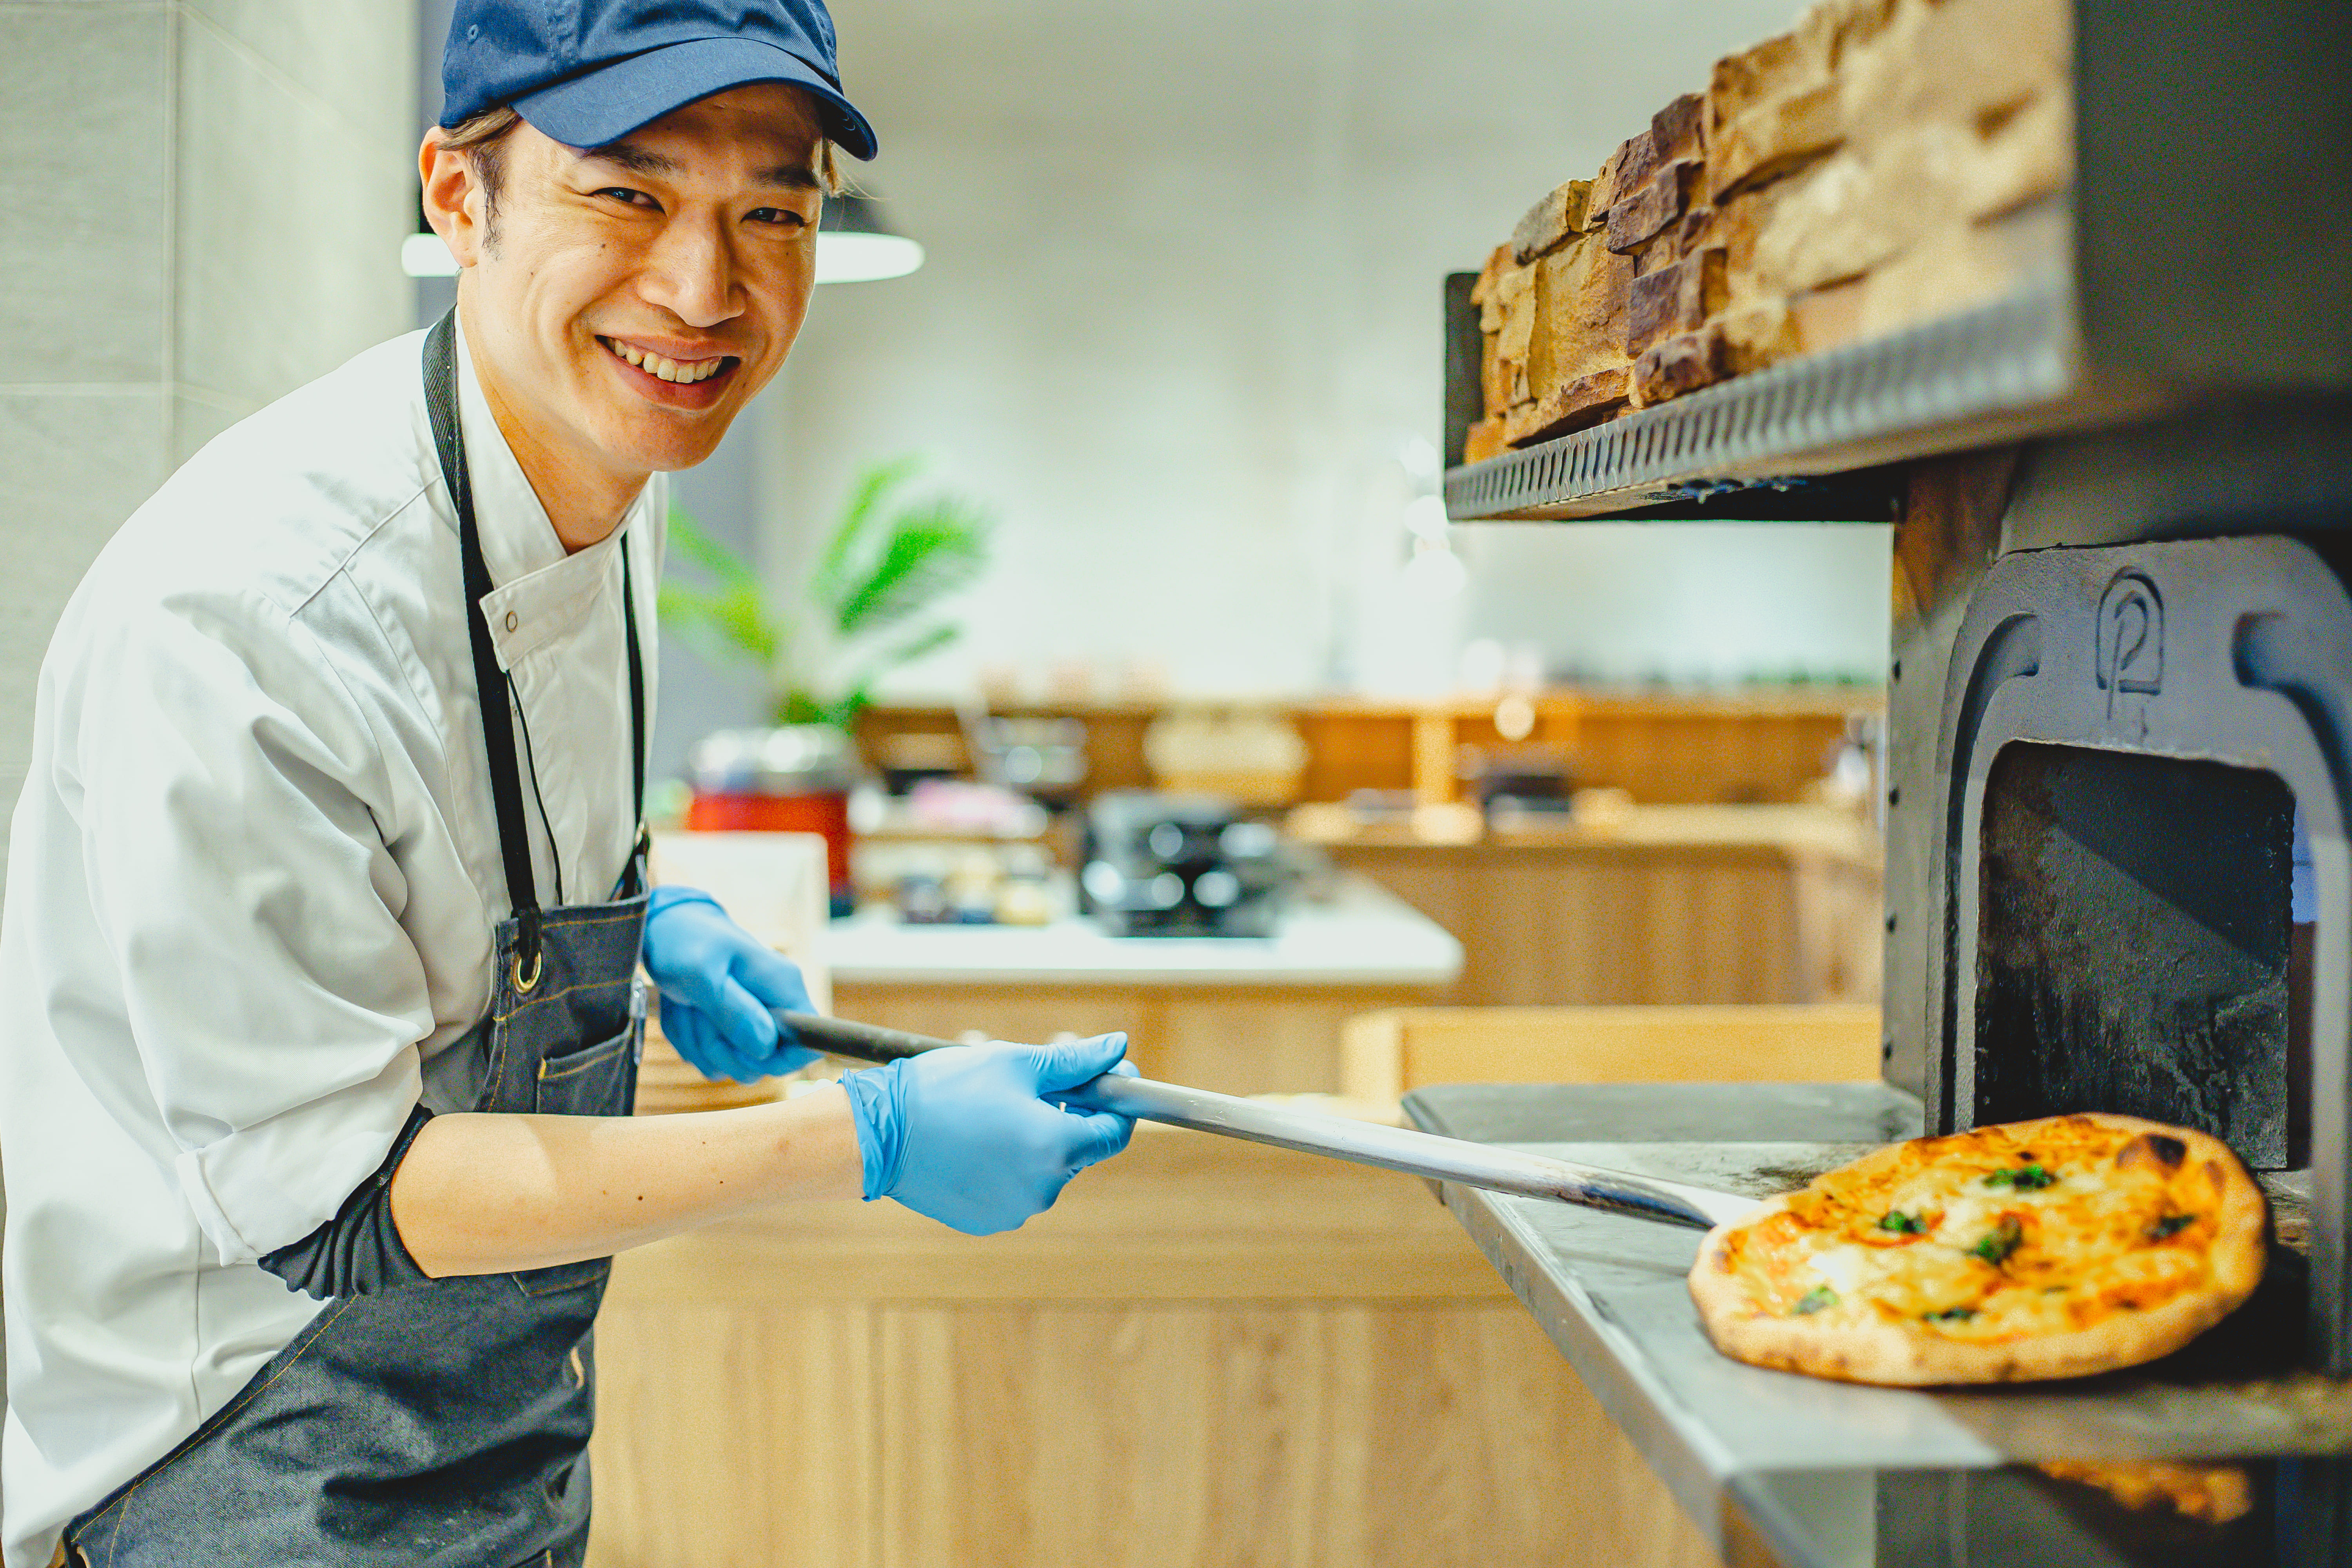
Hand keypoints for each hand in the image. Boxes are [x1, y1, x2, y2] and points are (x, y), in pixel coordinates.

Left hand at [641, 886, 817, 1082]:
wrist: (664, 927)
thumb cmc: (684, 941)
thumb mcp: (700, 971)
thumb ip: (733, 1009)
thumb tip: (764, 1046)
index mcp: (783, 986)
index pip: (807, 1043)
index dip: (775, 1059)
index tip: (737, 1043)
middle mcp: (776, 1005)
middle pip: (763, 1063)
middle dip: (721, 1048)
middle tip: (697, 1012)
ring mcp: (754, 1019)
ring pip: (733, 1063)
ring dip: (698, 1042)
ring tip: (686, 1005)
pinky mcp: (732, 1028)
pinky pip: (713, 1058)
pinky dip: (690, 1040)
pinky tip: (683, 1011)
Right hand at [838, 1033, 1136, 1234]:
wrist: (878, 1134)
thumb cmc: (945, 1091)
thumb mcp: (1016, 1064)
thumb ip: (1075, 1062)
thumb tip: (1118, 1049)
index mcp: (1056, 1148)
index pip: (1114, 1133)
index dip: (1115, 1104)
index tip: (1104, 1080)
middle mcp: (1043, 1188)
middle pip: (1078, 1149)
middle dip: (1067, 1115)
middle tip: (1034, 1084)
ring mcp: (1015, 1210)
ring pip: (1045, 1169)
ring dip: (1034, 1139)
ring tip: (995, 1110)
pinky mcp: (988, 1221)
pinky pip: (1015, 1188)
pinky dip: (1007, 1164)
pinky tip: (978, 1139)